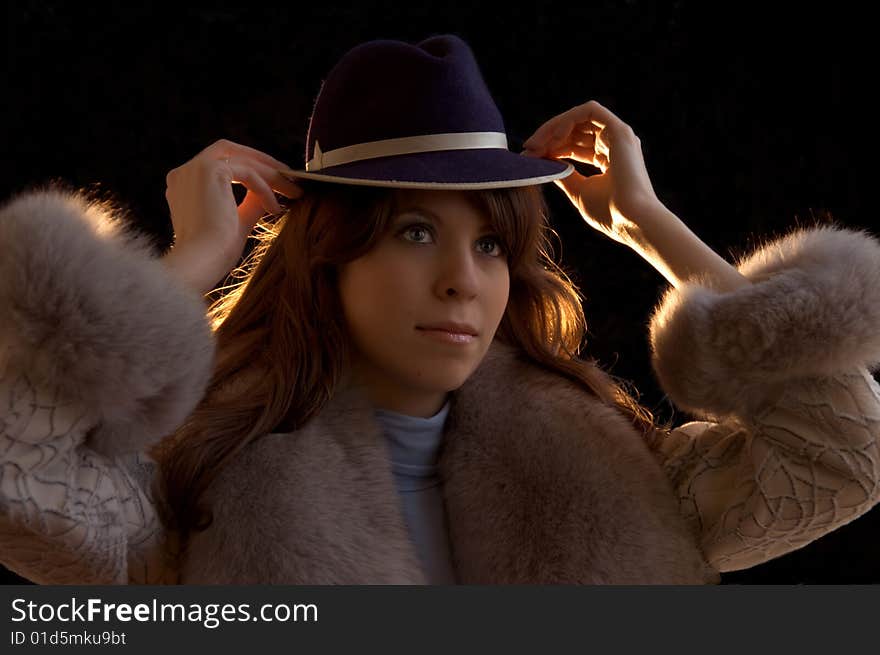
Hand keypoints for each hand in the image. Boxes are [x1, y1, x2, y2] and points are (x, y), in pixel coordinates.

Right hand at [163, 139, 302, 293]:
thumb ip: (249, 204)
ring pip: (243, 161)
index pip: (221, 163)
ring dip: (272, 175)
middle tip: (289, 176)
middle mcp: (185, 172)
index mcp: (185, 185)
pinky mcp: (209, 170)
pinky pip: (248, 173)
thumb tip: (267, 193)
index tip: (275, 182)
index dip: (250, 168)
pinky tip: (275, 208)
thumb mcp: (236, 222)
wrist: (200, 263)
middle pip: (230, 151)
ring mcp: (194, 168)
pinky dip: (265, 189)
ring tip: (294, 192)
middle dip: (261, 161)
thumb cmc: (214, 253)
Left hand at [522, 100, 660, 245]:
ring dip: (554, 128)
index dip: (551, 147)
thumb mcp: (579, 191)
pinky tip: (553, 139)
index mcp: (609, 158)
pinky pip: (588, 112)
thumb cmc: (609, 213)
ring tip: (536, 146)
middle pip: (575, 129)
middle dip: (548, 137)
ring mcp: (619, 135)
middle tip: (528, 150)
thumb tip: (546, 162)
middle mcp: (615, 143)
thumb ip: (564, 174)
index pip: (575, 144)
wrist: (630, 220)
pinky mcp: (620, 130)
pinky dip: (567, 120)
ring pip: (579, 118)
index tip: (530, 157)